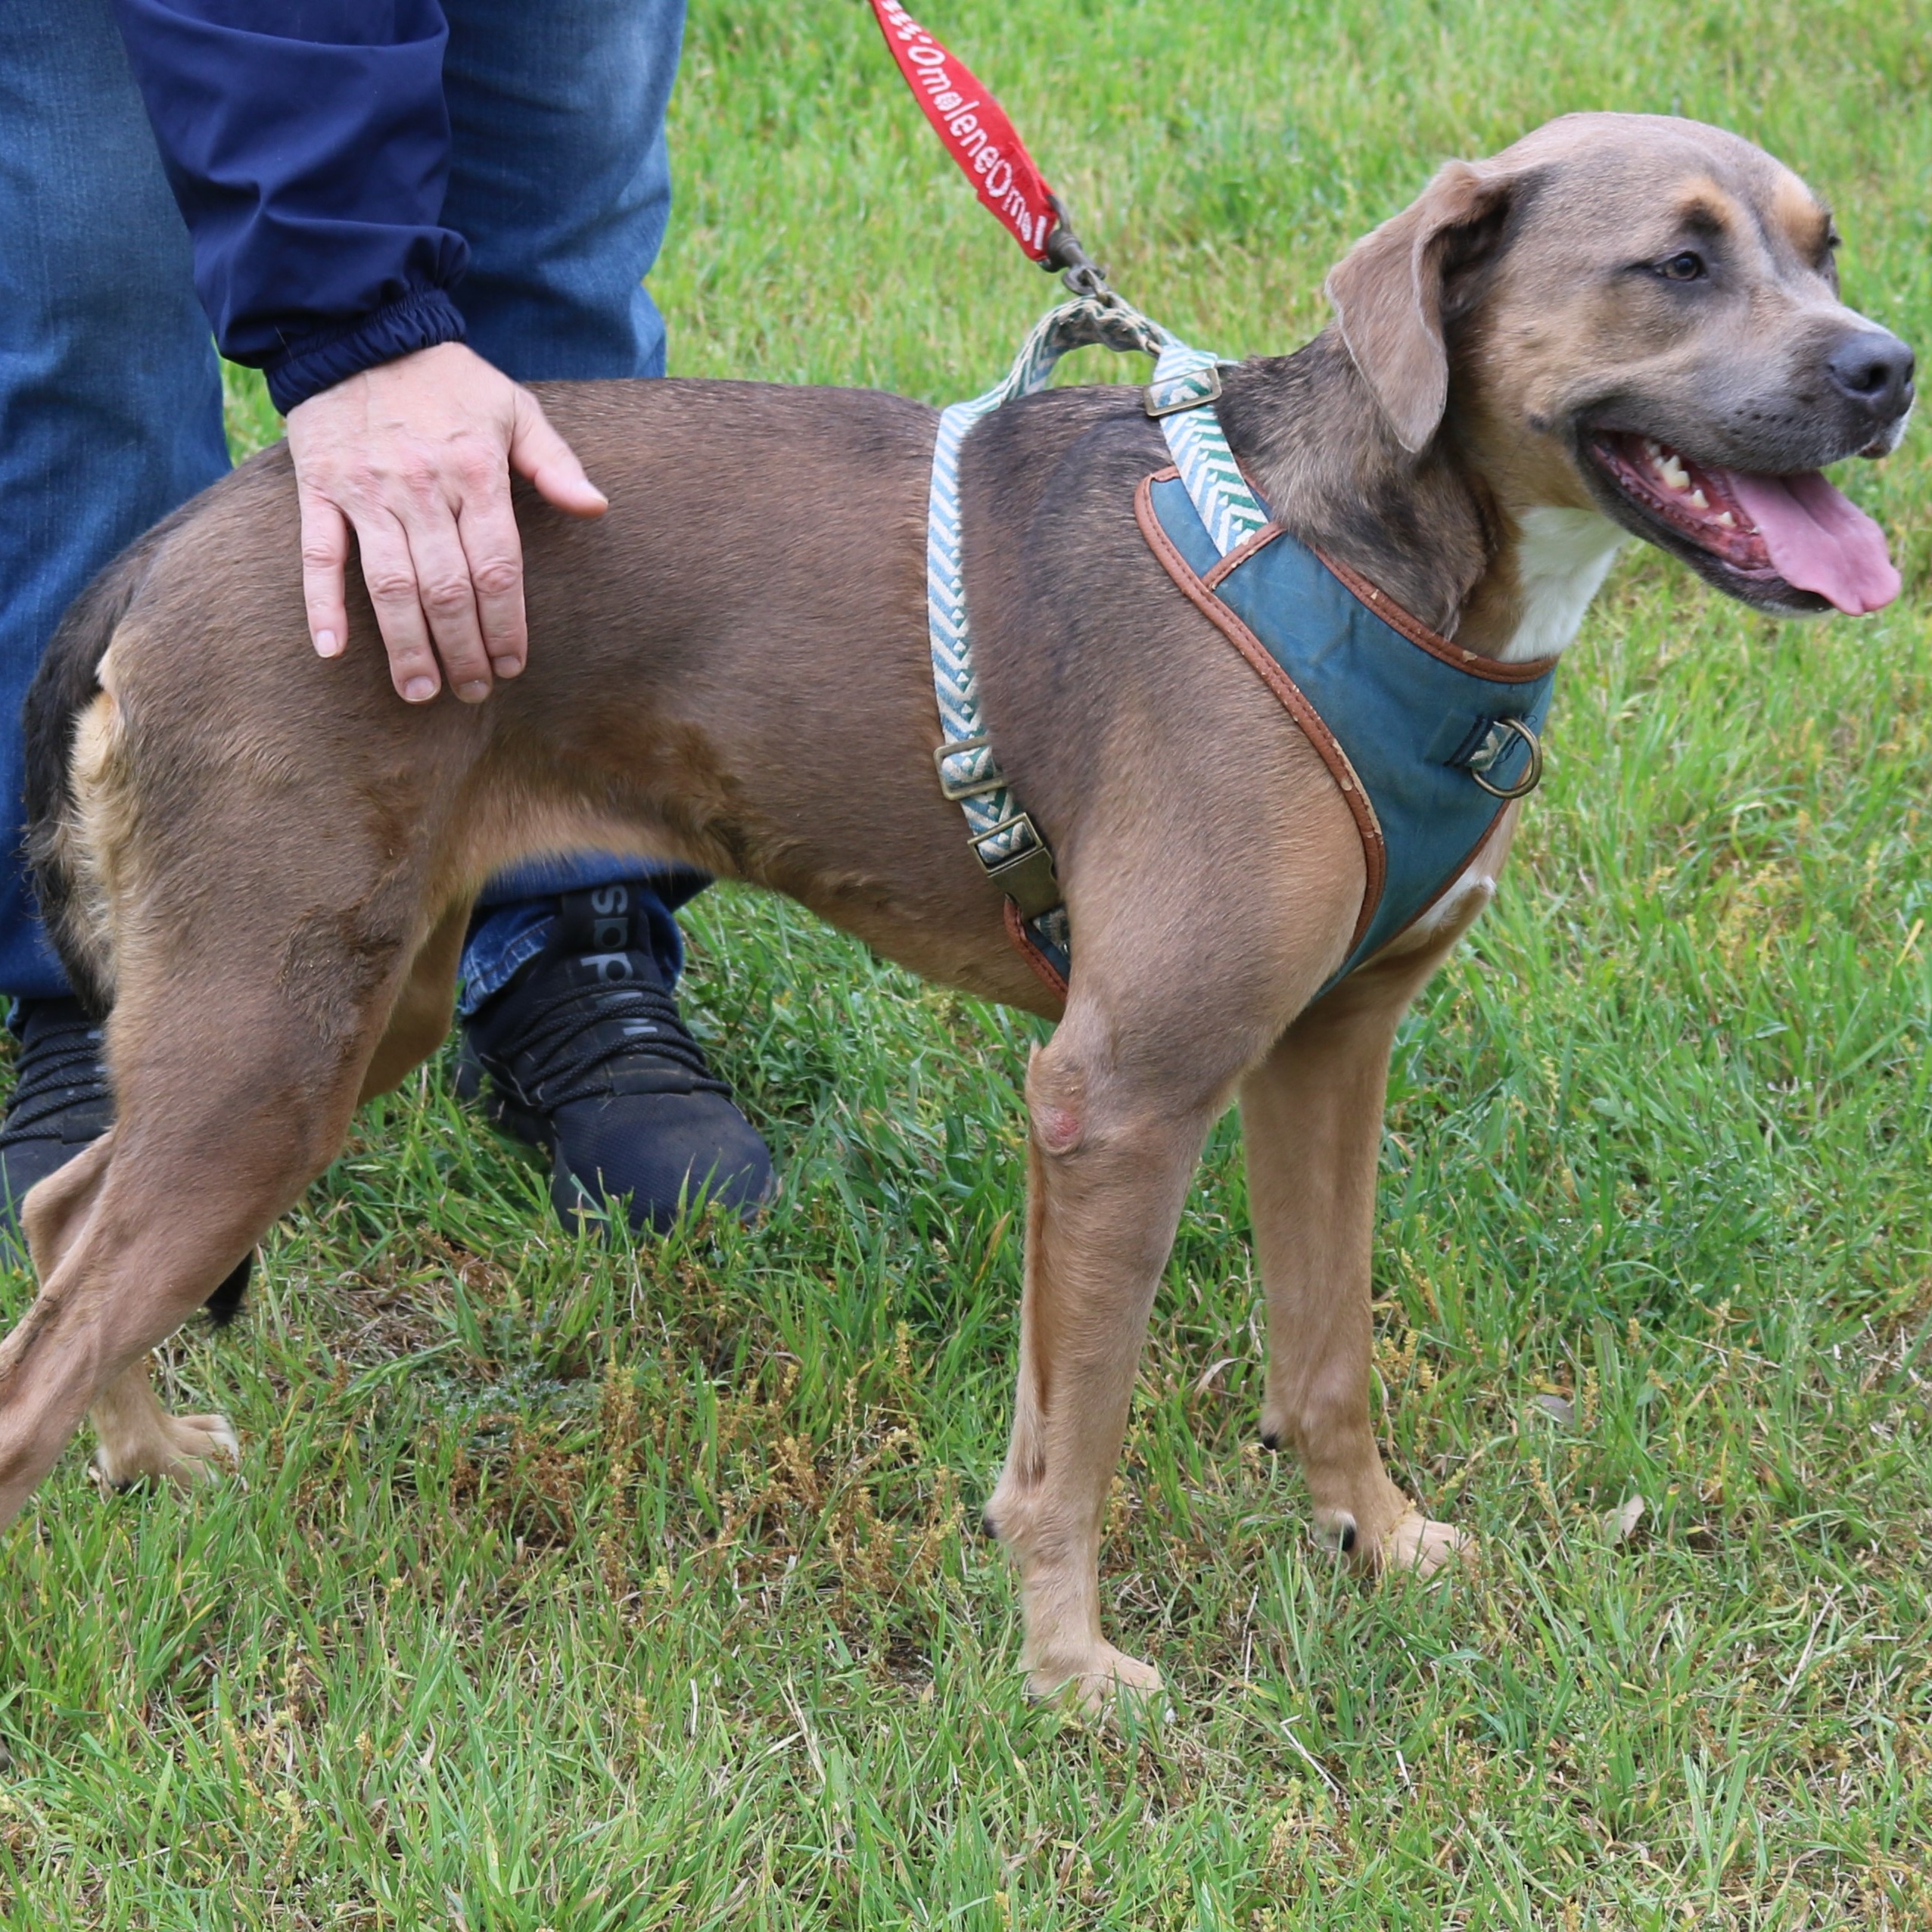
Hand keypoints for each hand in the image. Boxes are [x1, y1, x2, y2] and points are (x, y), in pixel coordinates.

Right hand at [286, 341, 607, 703]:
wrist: (359, 330)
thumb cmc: (448, 380)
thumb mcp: (514, 407)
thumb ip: (554, 462)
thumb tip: (596, 507)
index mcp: (475, 472)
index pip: (497, 568)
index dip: (505, 625)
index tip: (512, 666)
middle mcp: (421, 488)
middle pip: (446, 589)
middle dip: (462, 650)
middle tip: (473, 692)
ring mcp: (366, 491)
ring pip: (389, 584)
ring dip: (405, 645)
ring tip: (420, 691)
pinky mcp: (319, 488)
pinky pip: (319, 555)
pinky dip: (321, 605)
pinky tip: (332, 651)